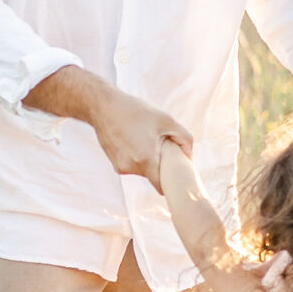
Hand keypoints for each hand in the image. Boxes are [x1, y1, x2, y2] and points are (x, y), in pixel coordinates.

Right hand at [29, 66, 191, 176]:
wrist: (103, 106)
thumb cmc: (135, 111)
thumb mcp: (166, 120)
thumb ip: (184, 139)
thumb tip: (189, 155)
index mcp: (145, 160)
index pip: (161, 185)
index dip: (172, 183)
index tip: (178, 176)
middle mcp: (130, 168)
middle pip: (153, 175)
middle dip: (160, 165)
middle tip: (163, 146)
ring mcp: (120, 167)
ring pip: (142, 170)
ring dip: (148, 159)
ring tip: (145, 139)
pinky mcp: (114, 163)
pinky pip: (132, 165)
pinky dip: (137, 156)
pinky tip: (134, 139)